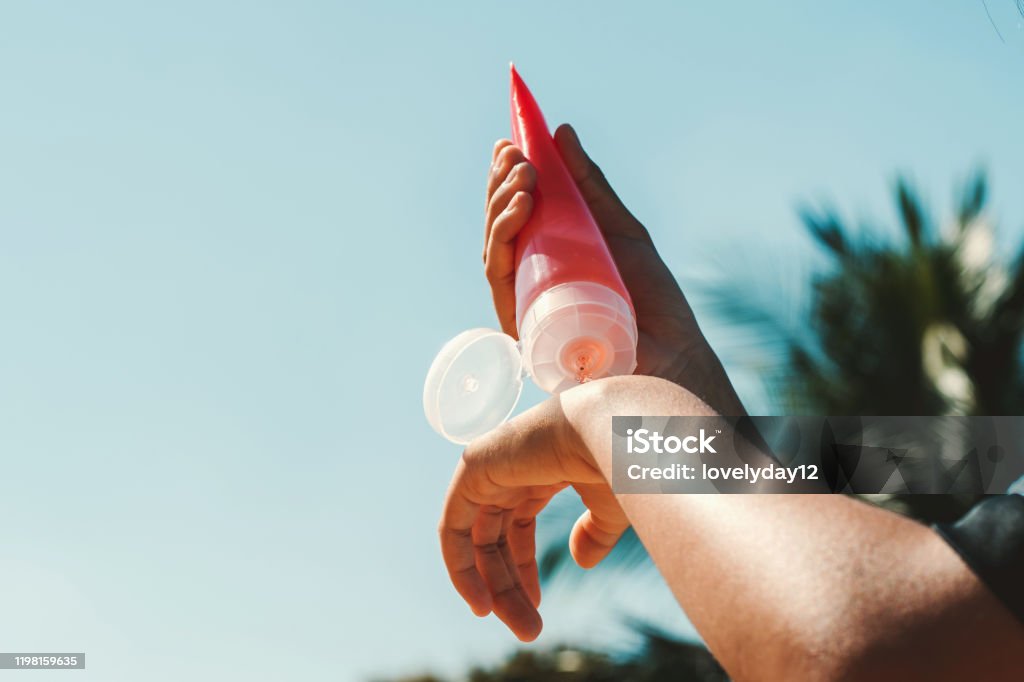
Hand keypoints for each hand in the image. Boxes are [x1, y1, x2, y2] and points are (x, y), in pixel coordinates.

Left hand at [437, 382, 628, 640]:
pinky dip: (460, 565)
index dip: (522, 567)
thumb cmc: (624, 462)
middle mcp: (513, 466)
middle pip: (497, 538)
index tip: (534, 605)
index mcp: (542, 469)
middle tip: (529, 629)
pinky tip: (480, 601)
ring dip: (493, 586)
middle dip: (511, 586)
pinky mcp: (475, 465)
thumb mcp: (611, 509)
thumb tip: (580, 562)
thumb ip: (594, 533)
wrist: (619, 429)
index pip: (518, 524)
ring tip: (515, 625)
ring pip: (478, 539)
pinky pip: (453, 524)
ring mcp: (493, 464)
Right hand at [483, 124, 744, 414]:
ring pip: (493, 249)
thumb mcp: (619, 227)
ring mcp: (524, 306)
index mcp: (548, 261)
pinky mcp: (523, 325)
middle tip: (515, 153)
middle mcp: (530, 284)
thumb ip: (590, 185)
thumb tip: (561, 132)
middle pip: (498, 230)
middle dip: (500, 186)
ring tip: (523, 173)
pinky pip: (501, 278)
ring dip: (501, 205)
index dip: (505, 179)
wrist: (674, 351)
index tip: (508, 141)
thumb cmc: (652, 299)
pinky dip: (504, 238)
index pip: (516, 216)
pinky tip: (521, 206)